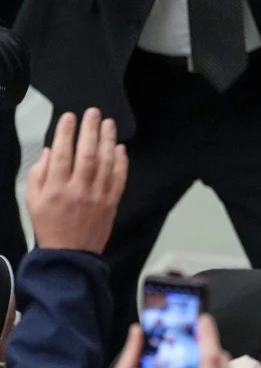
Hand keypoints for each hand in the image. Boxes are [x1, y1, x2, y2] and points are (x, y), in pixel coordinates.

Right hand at [26, 109, 127, 253]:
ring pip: (105, 163)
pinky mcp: (112, 203)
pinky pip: (119, 179)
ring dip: (108, 141)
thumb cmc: (49, 225)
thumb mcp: (32, 200)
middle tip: (93, 113)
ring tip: (108, 124)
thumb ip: (38, 174)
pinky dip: (121, 162)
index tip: (69, 117)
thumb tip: (48, 151)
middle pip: (87, 154)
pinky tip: (120, 148)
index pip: (62, 154)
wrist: (70, 254)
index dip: (65, 133)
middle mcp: (79, 189)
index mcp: (56, 188)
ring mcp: (98, 196)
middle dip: (90, 130)